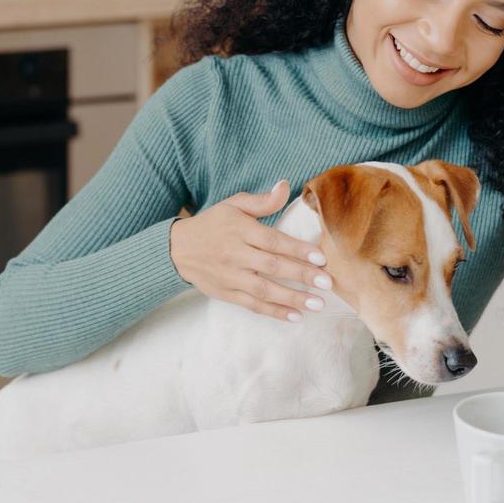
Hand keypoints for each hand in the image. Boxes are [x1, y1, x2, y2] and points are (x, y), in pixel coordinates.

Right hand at [168, 178, 332, 322]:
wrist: (176, 249)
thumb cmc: (212, 224)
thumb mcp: (233, 205)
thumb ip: (262, 201)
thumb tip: (286, 186)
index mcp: (240, 230)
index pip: (273, 241)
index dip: (298, 249)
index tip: (321, 258)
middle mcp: (235, 254)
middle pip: (272, 266)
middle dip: (301, 275)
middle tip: (328, 284)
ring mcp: (230, 276)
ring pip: (264, 289)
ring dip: (292, 298)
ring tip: (317, 304)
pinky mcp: (226, 293)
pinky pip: (252, 305)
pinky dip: (274, 311)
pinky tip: (295, 316)